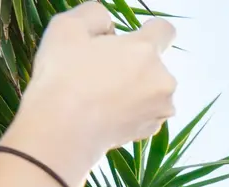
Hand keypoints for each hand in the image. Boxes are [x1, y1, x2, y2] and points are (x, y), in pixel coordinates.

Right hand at [2, 4, 176, 186]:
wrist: (65, 130)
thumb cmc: (63, 75)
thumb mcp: (67, 26)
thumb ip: (95, 15)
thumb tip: (109, 25)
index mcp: (146, 50)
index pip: (165, 29)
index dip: (149, 29)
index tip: (132, 37)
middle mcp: (163, 79)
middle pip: (153, 62)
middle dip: (132, 62)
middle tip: (99, 70)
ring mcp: (161, 108)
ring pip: (150, 89)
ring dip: (133, 87)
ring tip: (100, 94)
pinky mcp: (152, 130)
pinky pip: (145, 111)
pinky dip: (131, 110)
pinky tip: (106, 112)